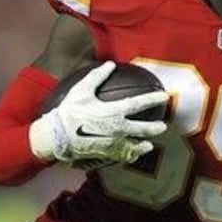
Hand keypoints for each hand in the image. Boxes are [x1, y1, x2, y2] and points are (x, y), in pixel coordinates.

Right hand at [30, 62, 167, 164]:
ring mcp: (113, 143)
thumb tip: (109, 64)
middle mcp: (117, 128)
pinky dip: (130, 156)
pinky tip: (133, 156)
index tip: (164, 96)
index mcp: (113, 111)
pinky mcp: (106, 154)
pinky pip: (123, 156)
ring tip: (149, 145)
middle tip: (162, 126)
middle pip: (143, 129)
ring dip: (144, 145)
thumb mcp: (81, 90)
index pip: (139, 104)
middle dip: (155, 128)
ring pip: (135, 146)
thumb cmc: (68, 112)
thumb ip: (97, 76)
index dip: (153, 99)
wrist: (56, 137)